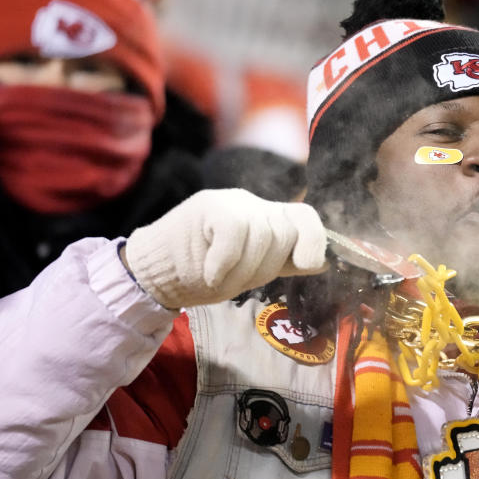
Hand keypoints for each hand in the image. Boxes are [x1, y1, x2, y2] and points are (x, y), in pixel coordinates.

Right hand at [124, 188, 326, 308]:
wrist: (154, 273)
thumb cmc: (204, 273)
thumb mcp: (251, 271)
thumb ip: (284, 262)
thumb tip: (324, 261)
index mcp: (267, 219)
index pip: (304, 217)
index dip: (314, 240)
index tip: (309, 264)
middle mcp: (253, 204)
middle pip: (284, 234)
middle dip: (265, 267)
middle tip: (235, 277)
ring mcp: (231, 202)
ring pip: (264, 236)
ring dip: (242, 270)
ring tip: (218, 276)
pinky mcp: (208, 205)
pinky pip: (234, 234)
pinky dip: (224, 263)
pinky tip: (211, 273)